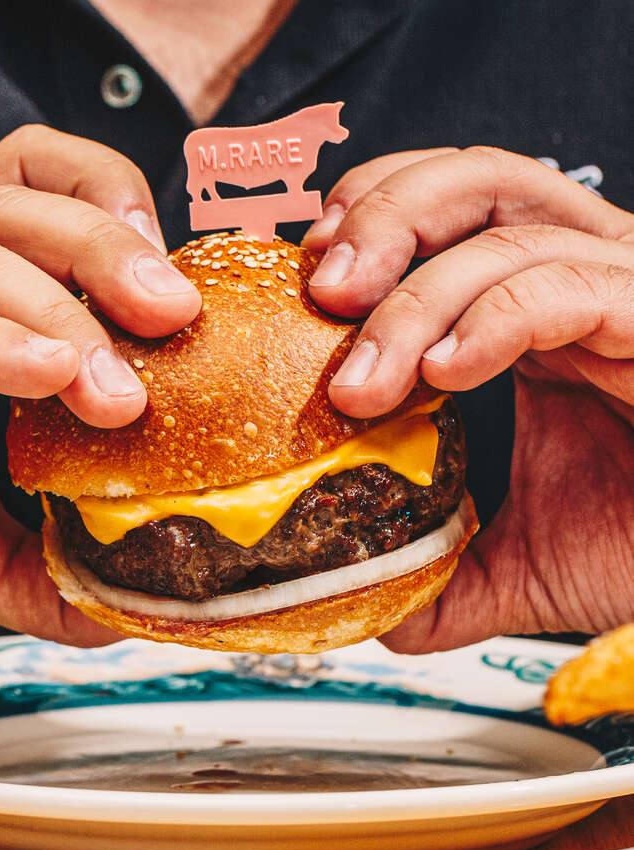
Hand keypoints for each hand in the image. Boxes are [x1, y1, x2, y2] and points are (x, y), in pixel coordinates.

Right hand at [0, 125, 200, 638]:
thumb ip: (55, 557)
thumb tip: (134, 593)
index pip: (26, 186)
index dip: (103, 204)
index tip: (169, 279)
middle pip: (13, 207)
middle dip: (108, 252)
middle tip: (174, 317)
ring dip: (61, 317)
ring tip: (120, 392)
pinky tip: (47, 376)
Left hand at [303, 147, 633, 650]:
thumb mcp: (520, 568)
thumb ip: (442, 575)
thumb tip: (373, 608)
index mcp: (535, 311)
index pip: (447, 215)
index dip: (370, 223)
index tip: (305, 283)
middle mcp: (580, 281)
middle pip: (473, 184)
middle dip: (382, 221)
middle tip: (322, 295)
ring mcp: (625, 294)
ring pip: (512, 231)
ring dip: (417, 299)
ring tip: (364, 383)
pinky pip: (574, 288)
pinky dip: (499, 317)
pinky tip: (448, 372)